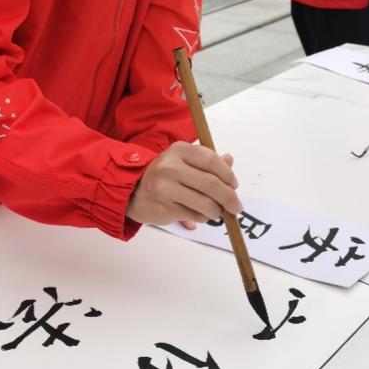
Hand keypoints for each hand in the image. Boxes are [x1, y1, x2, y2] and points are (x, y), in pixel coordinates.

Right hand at [126, 142, 240, 227]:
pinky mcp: (164, 209)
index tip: (234, 185)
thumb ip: (206, 161)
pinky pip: (194, 216)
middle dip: (229, 198)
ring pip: (205, 204)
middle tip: (236, 206)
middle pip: (211, 184)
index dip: (227, 174)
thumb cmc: (164, 175)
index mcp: (179, 150)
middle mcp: (170, 167)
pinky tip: (200, 215)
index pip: (211, 160)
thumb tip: (230, 160)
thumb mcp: (182, 160)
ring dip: (217, 211)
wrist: (132, 191)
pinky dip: (203, 218)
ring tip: (217, 212)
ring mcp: (166, 189)